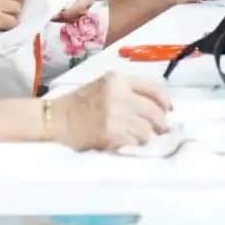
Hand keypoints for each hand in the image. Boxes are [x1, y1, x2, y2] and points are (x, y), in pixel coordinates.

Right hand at [51, 73, 171, 150]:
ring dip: (147, 135)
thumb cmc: (78, 103)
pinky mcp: (111, 133)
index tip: (168, 109)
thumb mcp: (103, 86)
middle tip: (163, 128)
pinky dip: (134, 143)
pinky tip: (126, 141)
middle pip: (154, 111)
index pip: (152, 88)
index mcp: (117, 80)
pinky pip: (134, 141)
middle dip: (162, 122)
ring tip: (141, 136)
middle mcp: (119, 95)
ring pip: (146, 129)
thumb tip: (155, 107)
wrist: (56, 118)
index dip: (165, 100)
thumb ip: (127, 91)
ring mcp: (116, 115)